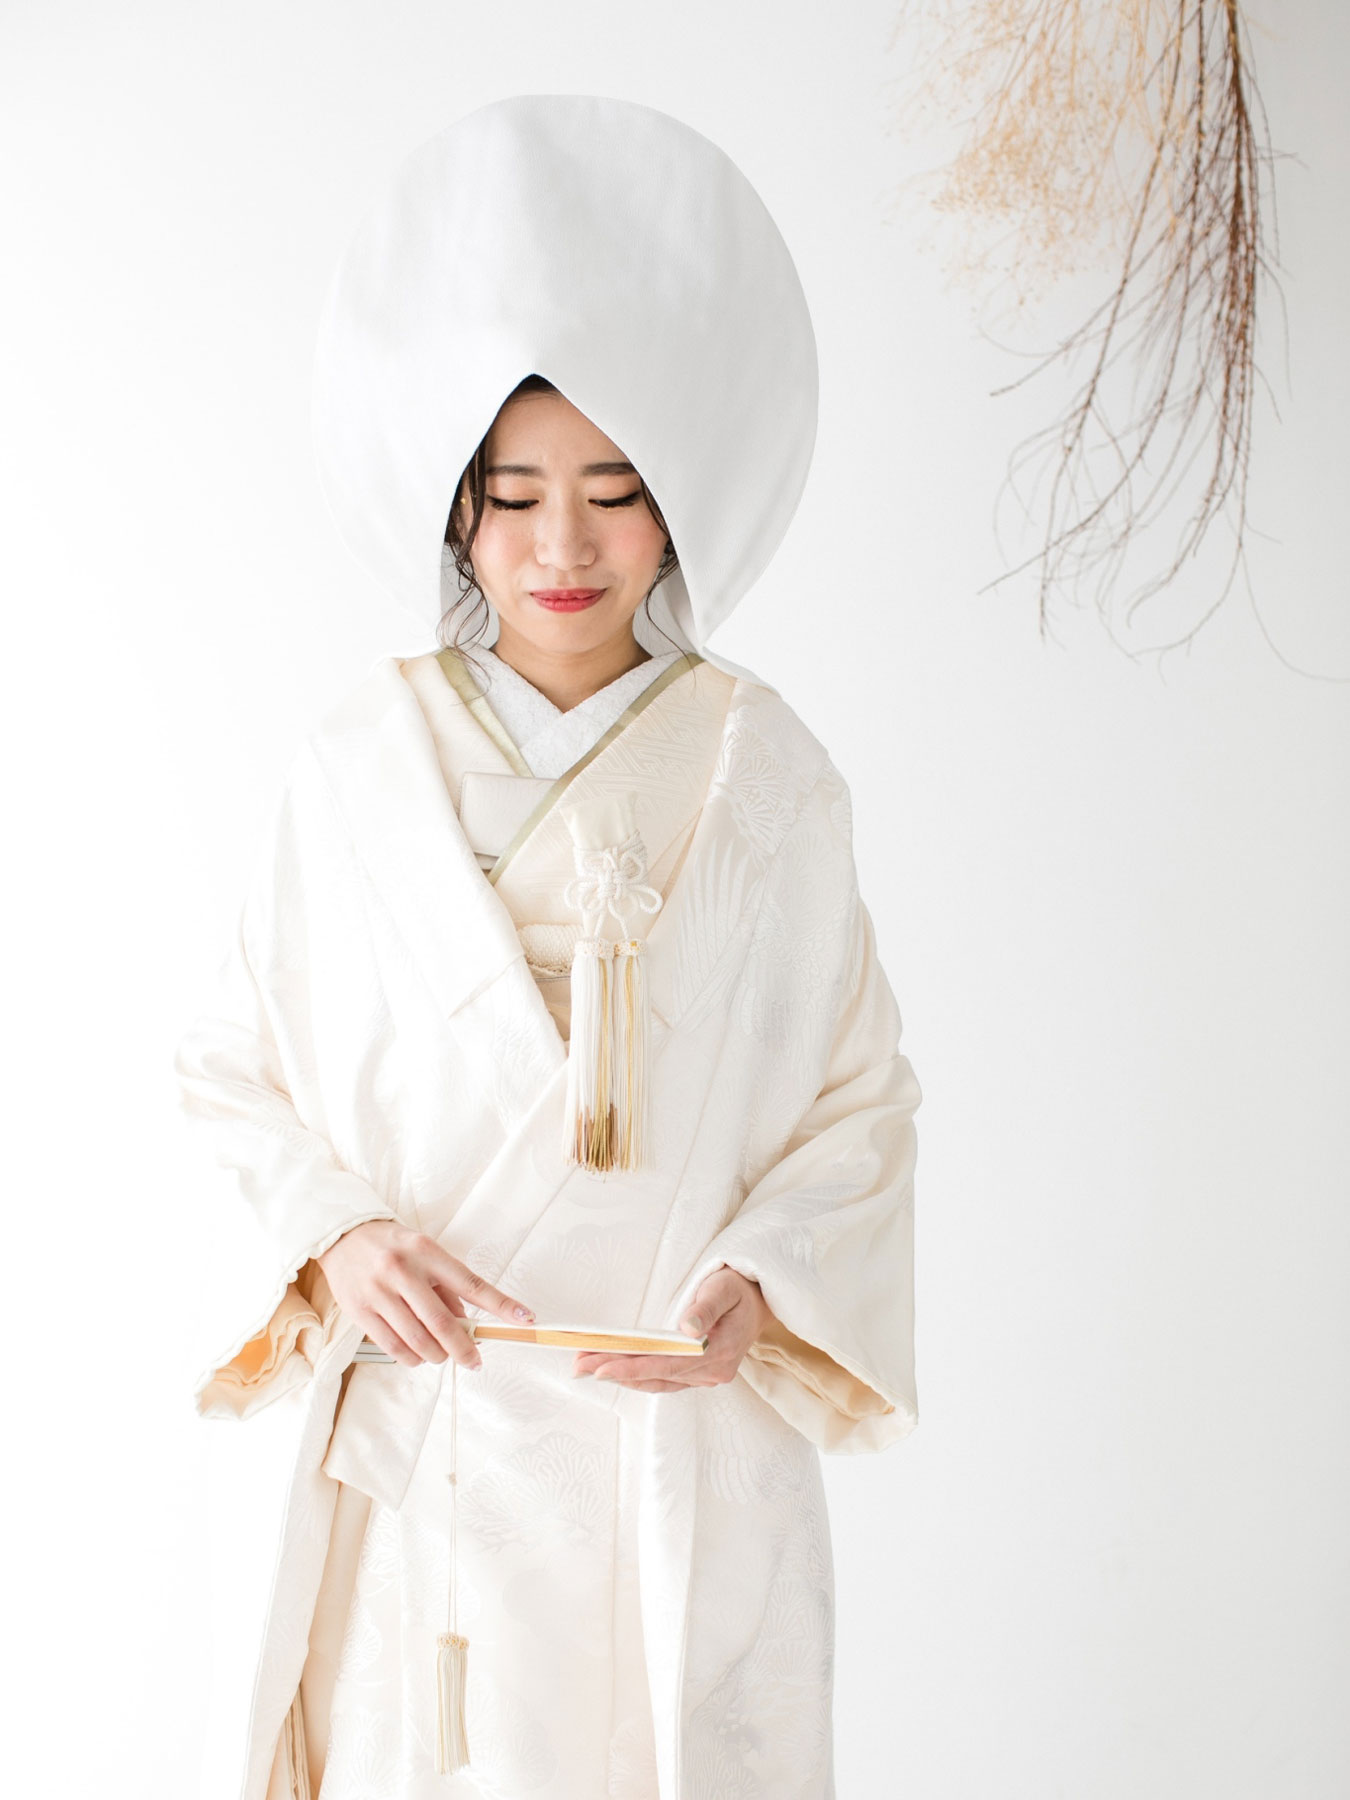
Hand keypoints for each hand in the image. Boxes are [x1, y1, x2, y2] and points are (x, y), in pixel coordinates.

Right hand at [317, 1218, 534, 1371]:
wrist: (343, 1235)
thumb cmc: (391, 1244)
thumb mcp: (425, 1252)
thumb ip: (446, 1287)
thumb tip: (466, 1322)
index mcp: (427, 1251)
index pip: (472, 1283)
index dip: (501, 1305)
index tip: (524, 1318)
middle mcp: (403, 1270)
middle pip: (442, 1322)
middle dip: (464, 1348)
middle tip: (474, 1360)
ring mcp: (379, 1292)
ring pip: (418, 1340)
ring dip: (437, 1356)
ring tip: (442, 1355)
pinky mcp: (359, 1311)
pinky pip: (393, 1346)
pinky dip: (411, 1358)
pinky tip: (418, 1355)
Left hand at [571, 1266, 770, 1393]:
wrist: (761, 1300)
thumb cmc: (739, 1288)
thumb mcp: (724, 1286)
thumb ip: (705, 1306)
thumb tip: (686, 1327)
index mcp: (720, 1352)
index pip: (667, 1364)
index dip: (632, 1367)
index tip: (600, 1366)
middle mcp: (713, 1372)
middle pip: (657, 1375)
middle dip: (616, 1370)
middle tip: (578, 1365)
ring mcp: (708, 1376)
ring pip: (658, 1382)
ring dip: (623, 1376)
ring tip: (587, 1368)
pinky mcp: (701, 1374)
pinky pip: (665, 1380)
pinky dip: (639, 1377)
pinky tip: (617, 1372)